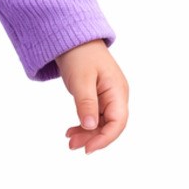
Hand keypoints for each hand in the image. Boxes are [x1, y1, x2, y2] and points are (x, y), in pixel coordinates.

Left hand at [54, 40, 128, 154]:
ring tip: (70, 139)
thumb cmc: (79, 55)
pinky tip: (72, 130)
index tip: (88, 148)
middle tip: (72, 145)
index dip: (105, 138)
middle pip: (111, 125)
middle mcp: (116, 96)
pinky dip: (85, 125)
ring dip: (88, 134)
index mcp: (117, 91)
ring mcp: (108, 97)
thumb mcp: (81, 80)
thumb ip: (86, 103)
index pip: (118, 122)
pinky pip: (95, 116)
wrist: (73, 39)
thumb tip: (91, 127)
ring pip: (102, 123)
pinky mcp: (99, 97)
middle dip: (93, 138)